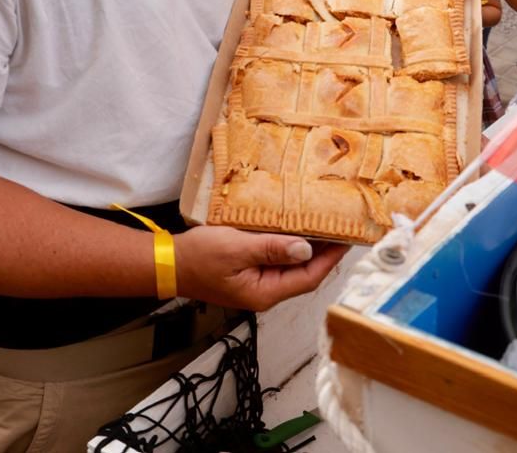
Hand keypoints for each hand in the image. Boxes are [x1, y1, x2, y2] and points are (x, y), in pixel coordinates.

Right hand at [174, 225, 346, 311]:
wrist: (168, 264)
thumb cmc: (197, 257)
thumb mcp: (235, 248)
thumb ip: (271, 249)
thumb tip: (306, 249)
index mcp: (264, 292)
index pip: (309, 277)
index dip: (331, 258)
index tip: (349, 238)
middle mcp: (265, 292)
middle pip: (304, 273)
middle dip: (325, 252)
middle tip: (343, 227)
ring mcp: (257, 284)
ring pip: (292, 266)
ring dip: (309, 248)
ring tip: (326, 225)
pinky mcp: (250, 273)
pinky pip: (277, 260)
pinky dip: (290, 245)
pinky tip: (295, 229)